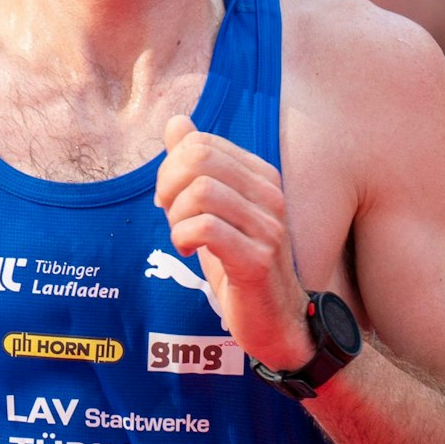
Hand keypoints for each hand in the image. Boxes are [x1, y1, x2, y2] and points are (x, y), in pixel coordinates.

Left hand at [154, 114, 314, 370]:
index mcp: (261, 177)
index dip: (172, 167)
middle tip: (169, 213)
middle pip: (199, 159)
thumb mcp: (214, 209)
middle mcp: (270, 196)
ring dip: (176, 215)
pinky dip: (182, 237)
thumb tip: (177, 123)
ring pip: (201, 192)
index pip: (202, 143)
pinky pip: (206, 228)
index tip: (171, 198)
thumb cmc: (240, 261)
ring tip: (182, 235)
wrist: (275, 321)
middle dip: (169, 185)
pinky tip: (187, 251)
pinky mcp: (257, 260)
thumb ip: (196, 166)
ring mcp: (267, 228)